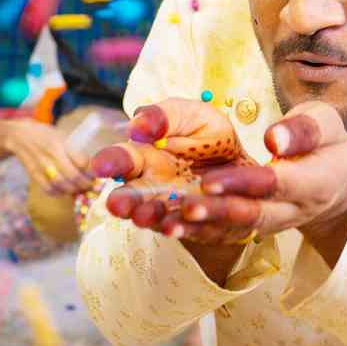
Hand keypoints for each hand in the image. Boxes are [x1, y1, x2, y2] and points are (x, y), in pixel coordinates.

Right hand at [2, 118, 95, 195]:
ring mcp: (41, 165)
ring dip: (73, 190)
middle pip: (72, 175)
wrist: (18, 136)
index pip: (81, 160)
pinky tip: (64, 191)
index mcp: (61, 142)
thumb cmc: (45, 136)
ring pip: (61, 184)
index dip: (92, 171)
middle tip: (91, 187)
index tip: (97, 176)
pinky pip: (48, 188)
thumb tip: (91, 168)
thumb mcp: (61, 136)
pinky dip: (58, 193)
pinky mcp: (33, 174)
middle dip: (85, 184)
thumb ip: (74, 151)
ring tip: (79, 189)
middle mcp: (51, 153)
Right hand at [88, 99, 252, 233]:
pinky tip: (174, 227)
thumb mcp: (194, 117)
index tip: (100, 166)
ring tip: (145, 215)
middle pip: (129, 197)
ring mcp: (171, 209)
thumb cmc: (211, 139)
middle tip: (116, 203)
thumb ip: (166, 116)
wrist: (246, 170)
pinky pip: (185, 229)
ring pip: (152, 217)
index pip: (121, 160)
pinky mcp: (195, 227)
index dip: (109, 162)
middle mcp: (151, 187)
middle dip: (122, 201)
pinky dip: (177, 229)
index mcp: (145, 156)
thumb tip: (137, 125)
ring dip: (146, 217)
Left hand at [143, 102, 346, 252]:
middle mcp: (293, 210)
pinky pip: (227, 235)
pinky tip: (168, 229)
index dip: (243, 184)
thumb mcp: (325, 124)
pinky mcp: (256, 229)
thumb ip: (303, 130)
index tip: (210, 180)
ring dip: (201, 229)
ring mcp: (274, 224)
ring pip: (236, 230)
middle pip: (252, 215)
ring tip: (167, 224)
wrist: (336, 182)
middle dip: (217, 212)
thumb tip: (274, 139)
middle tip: (183, 207)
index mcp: (315, 181)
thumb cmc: (326, 143)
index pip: (277, 184)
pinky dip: (198, 234)